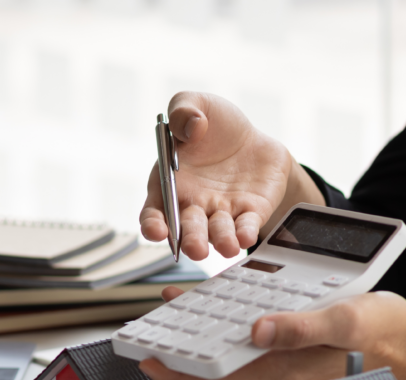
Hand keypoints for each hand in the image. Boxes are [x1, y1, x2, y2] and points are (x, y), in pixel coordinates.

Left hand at [138, 288, 405, 379]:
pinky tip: (215, 303)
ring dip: (198, 339)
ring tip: (173, 312)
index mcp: (281, 374)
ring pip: (225, 359)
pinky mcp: (285, 353)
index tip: (147, 360)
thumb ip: (300, 329)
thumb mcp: (345, 322)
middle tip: (150, 333)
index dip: (176, 378)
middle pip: (210, 374)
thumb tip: (255, 331)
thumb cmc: (382, 335)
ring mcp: (278, 367)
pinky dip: (223, 327)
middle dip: (177, 357)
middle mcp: (273, 376)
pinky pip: (244, 345)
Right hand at [140, 92, 294, 259]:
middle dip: (192, 240)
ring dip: (221, 241)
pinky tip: (246, 236)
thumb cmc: (215, 126)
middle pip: (188, 229)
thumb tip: (192, 127)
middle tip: (197, 249)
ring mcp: (222, 210)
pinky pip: (246, 224)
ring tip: (227, 247)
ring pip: (218, 231)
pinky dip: (245, 232)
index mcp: (170, 184)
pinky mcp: (250, 211)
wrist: (253, 138)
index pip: (155, 211)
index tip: (157, 231)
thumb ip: (183, 109)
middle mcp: (193, 204)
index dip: (153, 224)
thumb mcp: (195, 104)